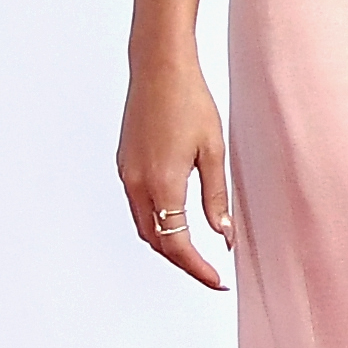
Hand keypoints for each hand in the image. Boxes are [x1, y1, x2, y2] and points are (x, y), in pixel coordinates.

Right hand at [121, 61, 231, 290]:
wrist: (158, 67)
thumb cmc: (191, 102)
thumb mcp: (214, 151)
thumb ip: (217, 198)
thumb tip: (224, 236)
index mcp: (163, 183)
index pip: (177, 244)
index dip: (197, 268)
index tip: (218, 280)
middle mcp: (137, 183)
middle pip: (157, 241)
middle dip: (183, 262)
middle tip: (212, 273)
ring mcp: (126, 173)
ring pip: (144, 226)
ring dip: (168, 244)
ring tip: (198, 253)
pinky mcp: (124, 164)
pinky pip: (137, 206)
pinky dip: (157, 223)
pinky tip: (178, 222)